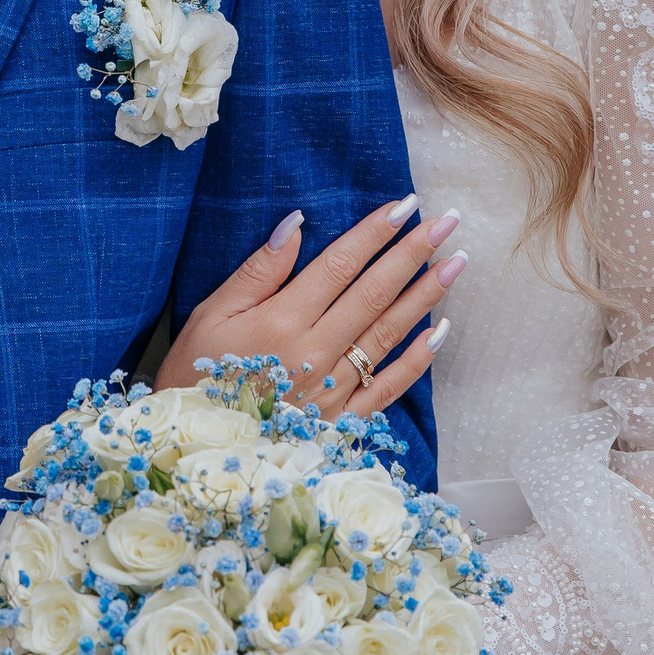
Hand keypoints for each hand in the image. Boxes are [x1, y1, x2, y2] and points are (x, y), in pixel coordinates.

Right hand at [157, 195, 463, 417]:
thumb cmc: (197, 376)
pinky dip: (418, 360)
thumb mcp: (210, 315)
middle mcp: (314, 352)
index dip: (374, 232)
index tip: (406, 204)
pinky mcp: (342, 420)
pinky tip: (441, 331)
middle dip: (413, 253)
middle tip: (447, 221)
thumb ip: (258, 270)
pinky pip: (389, 387)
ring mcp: (334, 389)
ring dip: (426, 296)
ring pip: (389, 333)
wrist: (197, 450)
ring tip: (456, 262)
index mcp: (281, 321)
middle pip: (374, 293)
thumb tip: (297, 223)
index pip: (340, 264)